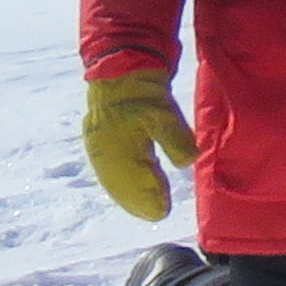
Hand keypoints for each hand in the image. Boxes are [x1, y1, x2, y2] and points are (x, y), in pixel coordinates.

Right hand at [79, 70, 197, 221]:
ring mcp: (98, 147)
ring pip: (113, 180)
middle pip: (122, 185)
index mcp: (118, 146)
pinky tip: (128, 192)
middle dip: (139, 201)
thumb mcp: (163, 113)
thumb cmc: (143, 92)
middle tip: (157, 214)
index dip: (149, 197)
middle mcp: (104, 152)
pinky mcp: (99, 142)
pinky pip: (107, 171)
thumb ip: (174, 139)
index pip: (135, 180)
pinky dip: (119, 185)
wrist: (119, 70)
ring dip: (128, 196)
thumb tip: (186, 162)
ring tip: (145, 210)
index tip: (162, 211)